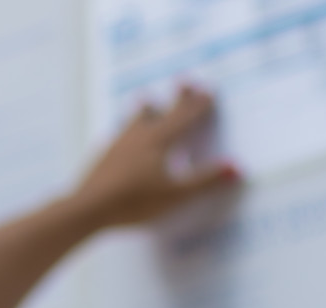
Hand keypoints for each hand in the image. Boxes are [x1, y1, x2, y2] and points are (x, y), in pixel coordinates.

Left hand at [70, 85, 241, 230]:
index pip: (185, 118)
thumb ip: (205, 180)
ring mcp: (118, 143)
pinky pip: (119, 135)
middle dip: (178, 98)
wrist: (88, 208)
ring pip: (135, 118)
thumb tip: (236, 167)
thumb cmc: (135, 202)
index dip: (199, 105)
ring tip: (148, 101)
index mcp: (160, 141)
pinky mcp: (103, 155)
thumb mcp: (176, 194)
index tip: (208, 90)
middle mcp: (139, 135)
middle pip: (162, 111)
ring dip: (147, 109)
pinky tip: (121, 137)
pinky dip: (127, 130)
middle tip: (185, 82)